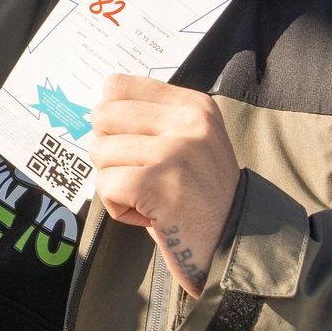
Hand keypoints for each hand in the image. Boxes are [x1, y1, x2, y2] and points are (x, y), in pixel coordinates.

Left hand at [89, 74, 238, 298]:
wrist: (235, 245)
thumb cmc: (199, 196)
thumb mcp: (189, 141)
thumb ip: (151, 119)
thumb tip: (97, 108)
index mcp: (193, 105)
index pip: (117, 86)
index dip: (111, 119)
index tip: (132, 144)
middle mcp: (188, 122)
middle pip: (102, 116)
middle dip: (109, 152)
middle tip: (138, 175)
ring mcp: (175, 151)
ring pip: (100, 151)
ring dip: (114, 182)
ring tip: (147, 197)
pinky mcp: (159, 184)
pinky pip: (105, 184)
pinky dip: (117, 206)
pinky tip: (145, 214)